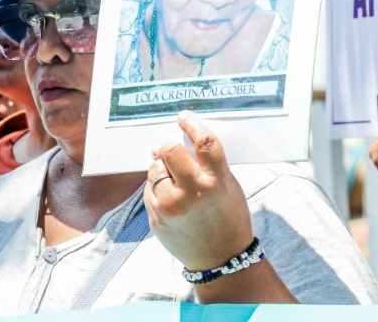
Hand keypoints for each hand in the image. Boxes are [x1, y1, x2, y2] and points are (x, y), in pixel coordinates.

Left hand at [144, 111, 252, 270]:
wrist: (221, 260)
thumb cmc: (228, 219)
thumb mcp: (227, 187)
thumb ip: (207, 165)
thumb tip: (180, 141)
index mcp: (216, 182)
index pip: (203, 142)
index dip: (192, 124)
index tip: (184, 117)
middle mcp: (192, 193)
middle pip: (169, 150)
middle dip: (168, 148)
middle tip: (171, 151)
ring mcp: (170, 207)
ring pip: (154, 169)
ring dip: (162, 168)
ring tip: (174, 182)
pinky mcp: (156, 217)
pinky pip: (149, 189)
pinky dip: (157, 187)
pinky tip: (170, 198)